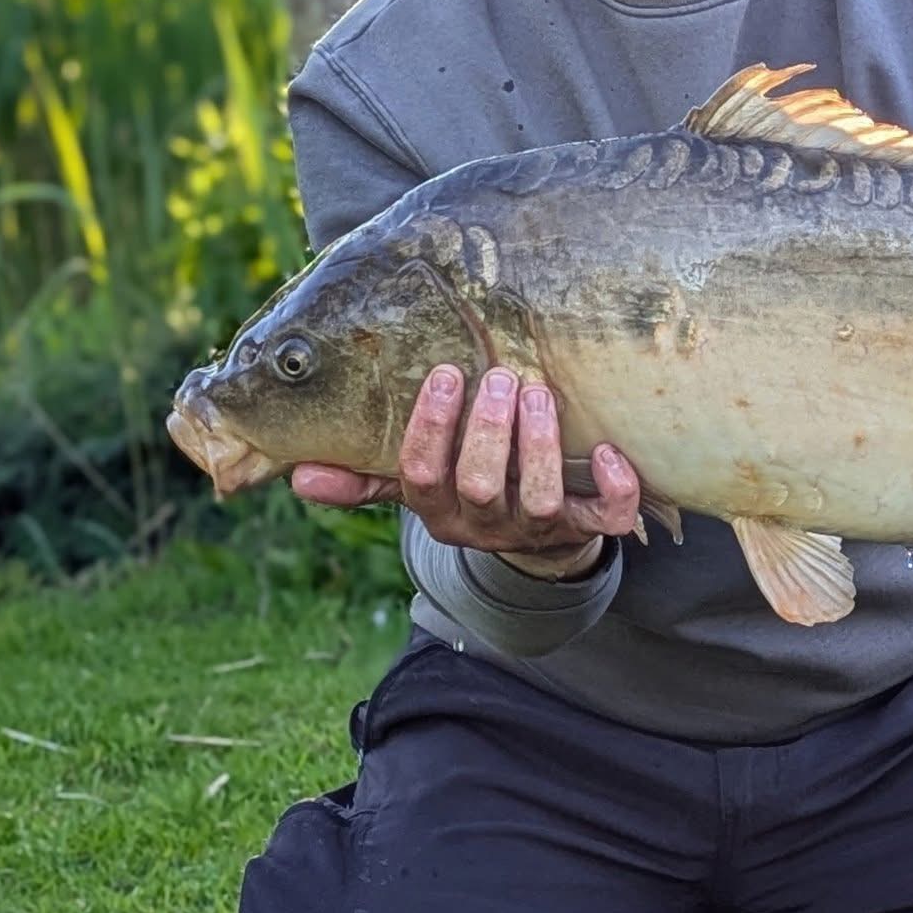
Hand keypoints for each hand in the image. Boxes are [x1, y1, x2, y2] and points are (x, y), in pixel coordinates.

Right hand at [291, 365, 640, 576]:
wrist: (540, 538)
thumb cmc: (469, 487)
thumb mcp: (416, 486)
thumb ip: (363, 478)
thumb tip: (298, 475)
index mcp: (437, 510)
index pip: (421, 476)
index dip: (431, 428)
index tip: (446, 373)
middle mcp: (483, 525)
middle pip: (479, 486)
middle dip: (489, 431)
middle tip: (502, 376)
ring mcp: (536, 530)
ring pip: (540, 501)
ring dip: (539, 446)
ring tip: (540, 393)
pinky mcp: (585, 529)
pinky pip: (607, 518)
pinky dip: (615, 488)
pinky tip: (608, 450)